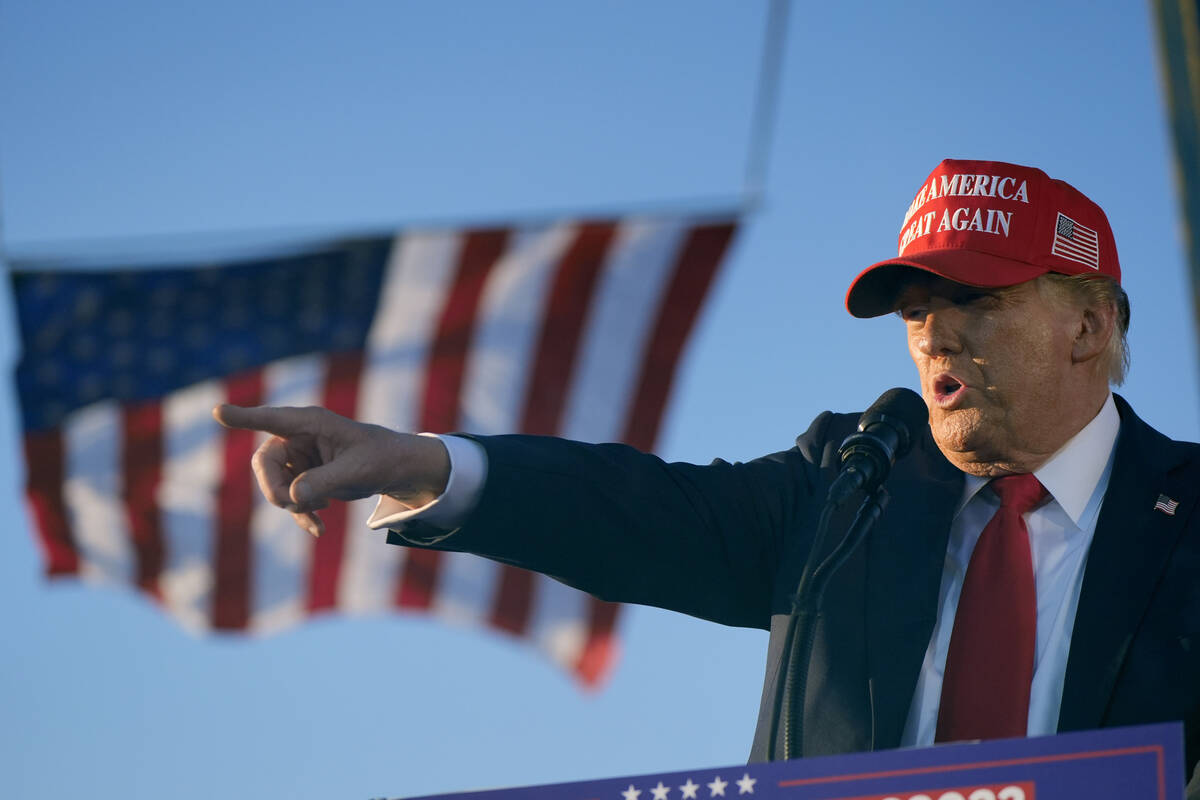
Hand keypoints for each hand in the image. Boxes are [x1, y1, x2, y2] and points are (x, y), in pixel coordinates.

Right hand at [212, 404, 449, 536]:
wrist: (395, 470)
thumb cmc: (380, 459)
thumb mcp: (357, 472)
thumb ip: (324, 482)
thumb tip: (293, 497)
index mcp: (311, 423)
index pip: (271, 419)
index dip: (244, 418)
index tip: (218, 412)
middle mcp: (299, 436)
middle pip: (265, 463)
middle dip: (276, 489)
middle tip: (297, 506)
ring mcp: (299, 457)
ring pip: (274, 484)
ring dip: (292, 504)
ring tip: (320, 512)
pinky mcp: (304, 476)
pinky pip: (288, 497)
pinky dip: (300, 513)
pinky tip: (318, 529)